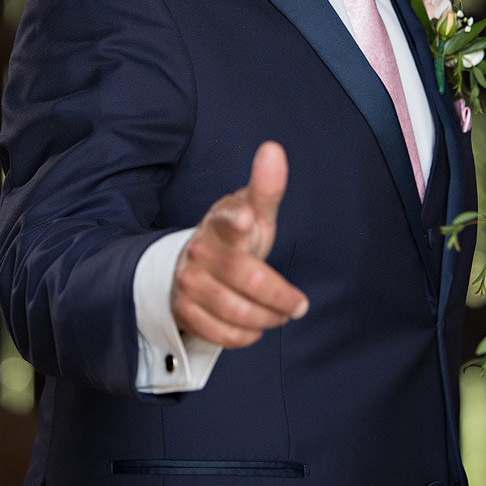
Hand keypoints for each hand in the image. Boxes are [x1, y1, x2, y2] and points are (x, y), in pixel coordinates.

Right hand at [170, 141, 308, 347]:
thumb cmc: (235, 235)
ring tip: (282, 315)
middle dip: (281, 297)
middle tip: (300, 304)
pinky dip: (246, 336)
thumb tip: (273, 148)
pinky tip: (257, 328)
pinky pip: (221, 333)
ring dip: (268, 318)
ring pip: (236, 312)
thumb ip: (267, 186)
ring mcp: (189, 282)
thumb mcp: (253, 210)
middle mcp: (201, 251)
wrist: (193, 264)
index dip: (238, 219)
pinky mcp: (184, 311)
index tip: (249, 219)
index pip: (227, 219)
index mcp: (221, 222)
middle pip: (248, 279)